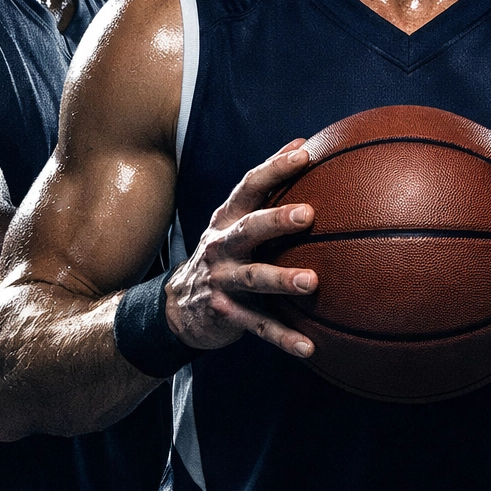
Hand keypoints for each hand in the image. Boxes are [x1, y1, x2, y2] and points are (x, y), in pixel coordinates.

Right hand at [165, 140, 318, 356]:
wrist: (178, 306)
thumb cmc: (225, 252)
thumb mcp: (237, 219)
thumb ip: (267, 186)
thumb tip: (304, 143)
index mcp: (228, 218)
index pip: (250, 186)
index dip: (275, 168)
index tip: (305, 155)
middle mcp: (222, 246)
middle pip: (249, 229)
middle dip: (276, 220)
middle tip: (307, 214)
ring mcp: (222, 281)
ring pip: (254, 279)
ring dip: (282, 280)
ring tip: (312, 282)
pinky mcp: (226, 314)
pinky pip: (258, 327)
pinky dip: (284, 338)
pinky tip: (309, 347)